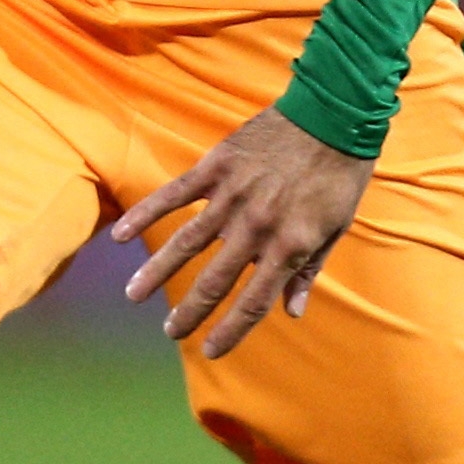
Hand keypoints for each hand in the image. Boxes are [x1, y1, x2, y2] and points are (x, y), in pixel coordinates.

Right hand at [112, 111, 374, 357]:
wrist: (336, 112)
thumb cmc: (341, 173)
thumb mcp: (336, 227)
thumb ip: (309, 270)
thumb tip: (292, 312)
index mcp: (289, 246)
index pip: (253, 302)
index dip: (230, 331)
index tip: (210, 351)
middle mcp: (256, 227)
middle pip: (214, 281)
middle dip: (190, 312)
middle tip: (170, 333)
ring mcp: (233, 195)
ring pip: (186, 242)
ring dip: (157, 272)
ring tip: (134, 295)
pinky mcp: (217, 166)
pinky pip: (175, 195)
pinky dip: (147, 214)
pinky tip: (122, 235)